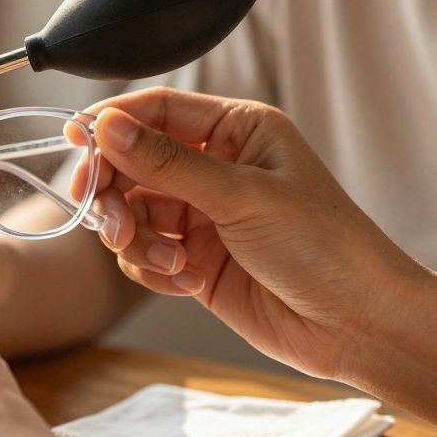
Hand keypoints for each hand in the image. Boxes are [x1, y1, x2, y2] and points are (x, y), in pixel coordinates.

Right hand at [73, 87, 421, 378]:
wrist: (359, 325)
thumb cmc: (327, 248)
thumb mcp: (243, 195)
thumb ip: (168, 162)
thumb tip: (108, 127)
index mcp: (238, 130)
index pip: (157, 110)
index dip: (112, 123)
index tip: (76, 141)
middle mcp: (215, 167)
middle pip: (131, 162)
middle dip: (115, 191)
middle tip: (109, 215)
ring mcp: (202, 216)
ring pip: (131, 211)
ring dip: (135, 237)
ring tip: (166, 259)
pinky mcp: (193, 260)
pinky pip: (142, 254)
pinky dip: (151, 269)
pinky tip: (186, 280)